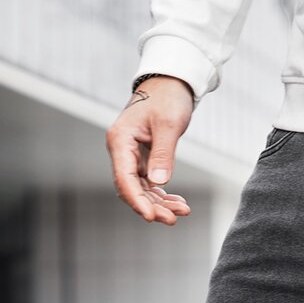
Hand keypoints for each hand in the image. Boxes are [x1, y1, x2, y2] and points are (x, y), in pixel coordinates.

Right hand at [105, 76, 194, 223]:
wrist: (171, 83)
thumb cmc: (168, 98)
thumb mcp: (168, 125)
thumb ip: (163, 154)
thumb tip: (159, 183)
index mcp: (120, 140)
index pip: (124, 178)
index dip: (136, 200)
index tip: (150, 216)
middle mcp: (122, 150)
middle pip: (132, 188)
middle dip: (152, 206)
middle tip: (174, 218)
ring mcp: (131, 156)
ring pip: (142, 190)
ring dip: (160, 204)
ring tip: (182, 211)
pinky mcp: (143, 159)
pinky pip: (150, 184)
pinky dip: (164, 195)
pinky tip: (179, 202)